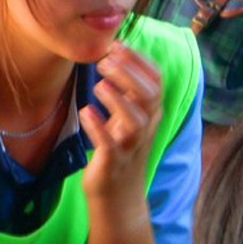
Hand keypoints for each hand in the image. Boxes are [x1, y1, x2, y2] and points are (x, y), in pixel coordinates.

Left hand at [81, 44, 164, 217]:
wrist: (118, 197)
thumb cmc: (120, 152)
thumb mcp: (128, 120)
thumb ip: (127, 94)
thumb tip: (114, 59)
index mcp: (151, 114)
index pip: (156, 81)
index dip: (140, 61)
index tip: (118, 45)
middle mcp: (146, 128)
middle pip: (148, 95)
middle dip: (129, 74)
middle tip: (105, 59)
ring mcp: (132, 146)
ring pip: (135, 119)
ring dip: (118, 99)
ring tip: (99, 83)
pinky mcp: (114, 163)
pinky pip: (110, 144)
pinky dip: (99, 127)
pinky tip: (86, 113)